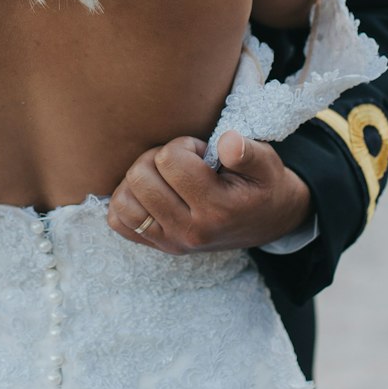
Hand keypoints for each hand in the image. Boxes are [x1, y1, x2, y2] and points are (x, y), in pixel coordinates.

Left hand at [107, 130, 311, 253]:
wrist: (269, 223)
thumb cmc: (263, 185)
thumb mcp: (267, 163)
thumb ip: (247, 151)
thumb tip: (226, 142)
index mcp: (217, 209)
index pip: (170, 160)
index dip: (184, 145)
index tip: (202, 153)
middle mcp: (189, 232)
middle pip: (140, 177)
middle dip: (158, 158)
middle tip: (184, 163)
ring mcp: (171, 243)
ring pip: (123, 199)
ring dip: (140, 178)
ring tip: (166, 177)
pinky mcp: (159, 246)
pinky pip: (118, 220)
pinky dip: (127, 200)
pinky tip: (152, 191)